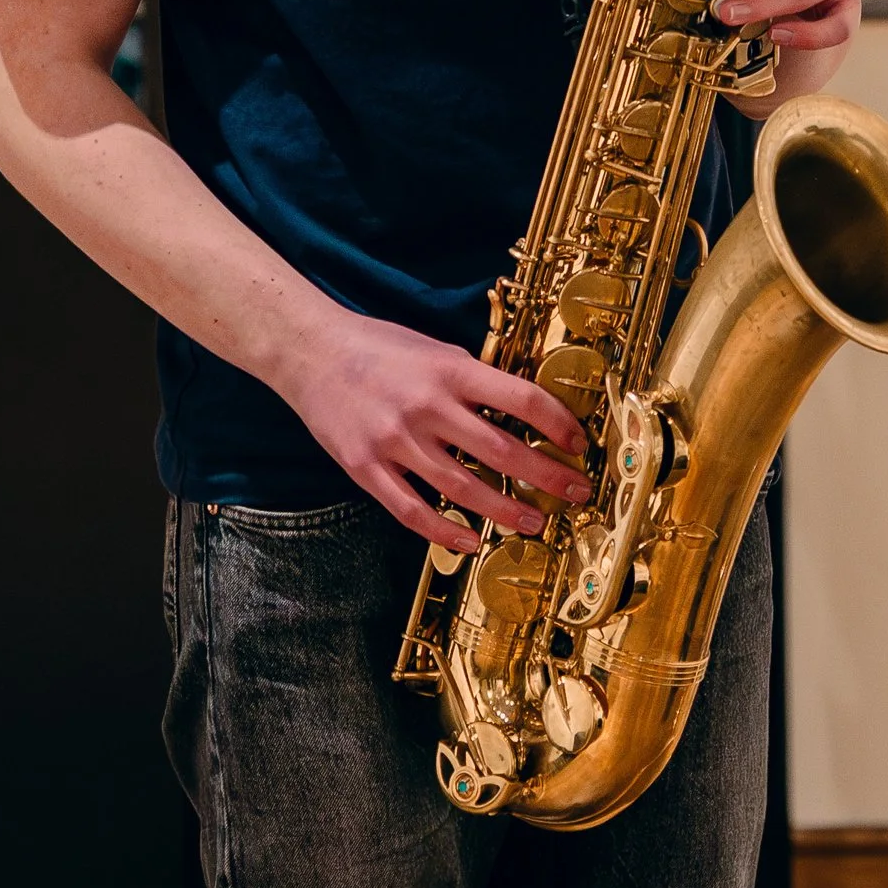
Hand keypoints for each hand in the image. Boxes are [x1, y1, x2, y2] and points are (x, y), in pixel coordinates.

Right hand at [279, 308, 593, 550]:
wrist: (309, 351)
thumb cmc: (377, 348)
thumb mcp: (435, 350)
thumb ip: (472, 379)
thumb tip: (521, 409)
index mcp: (450, 371)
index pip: (521, 400)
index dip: (558, 424)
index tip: (577, 443)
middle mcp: (426, 406)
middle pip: (501, 451)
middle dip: (547, 476)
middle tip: (574, 492)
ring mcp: (395, 441)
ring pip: (462, 488)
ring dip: (505, 510)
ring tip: (533, 522)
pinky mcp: (366, 467)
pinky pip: (412, 510)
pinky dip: (445, 530)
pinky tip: (471, 539)